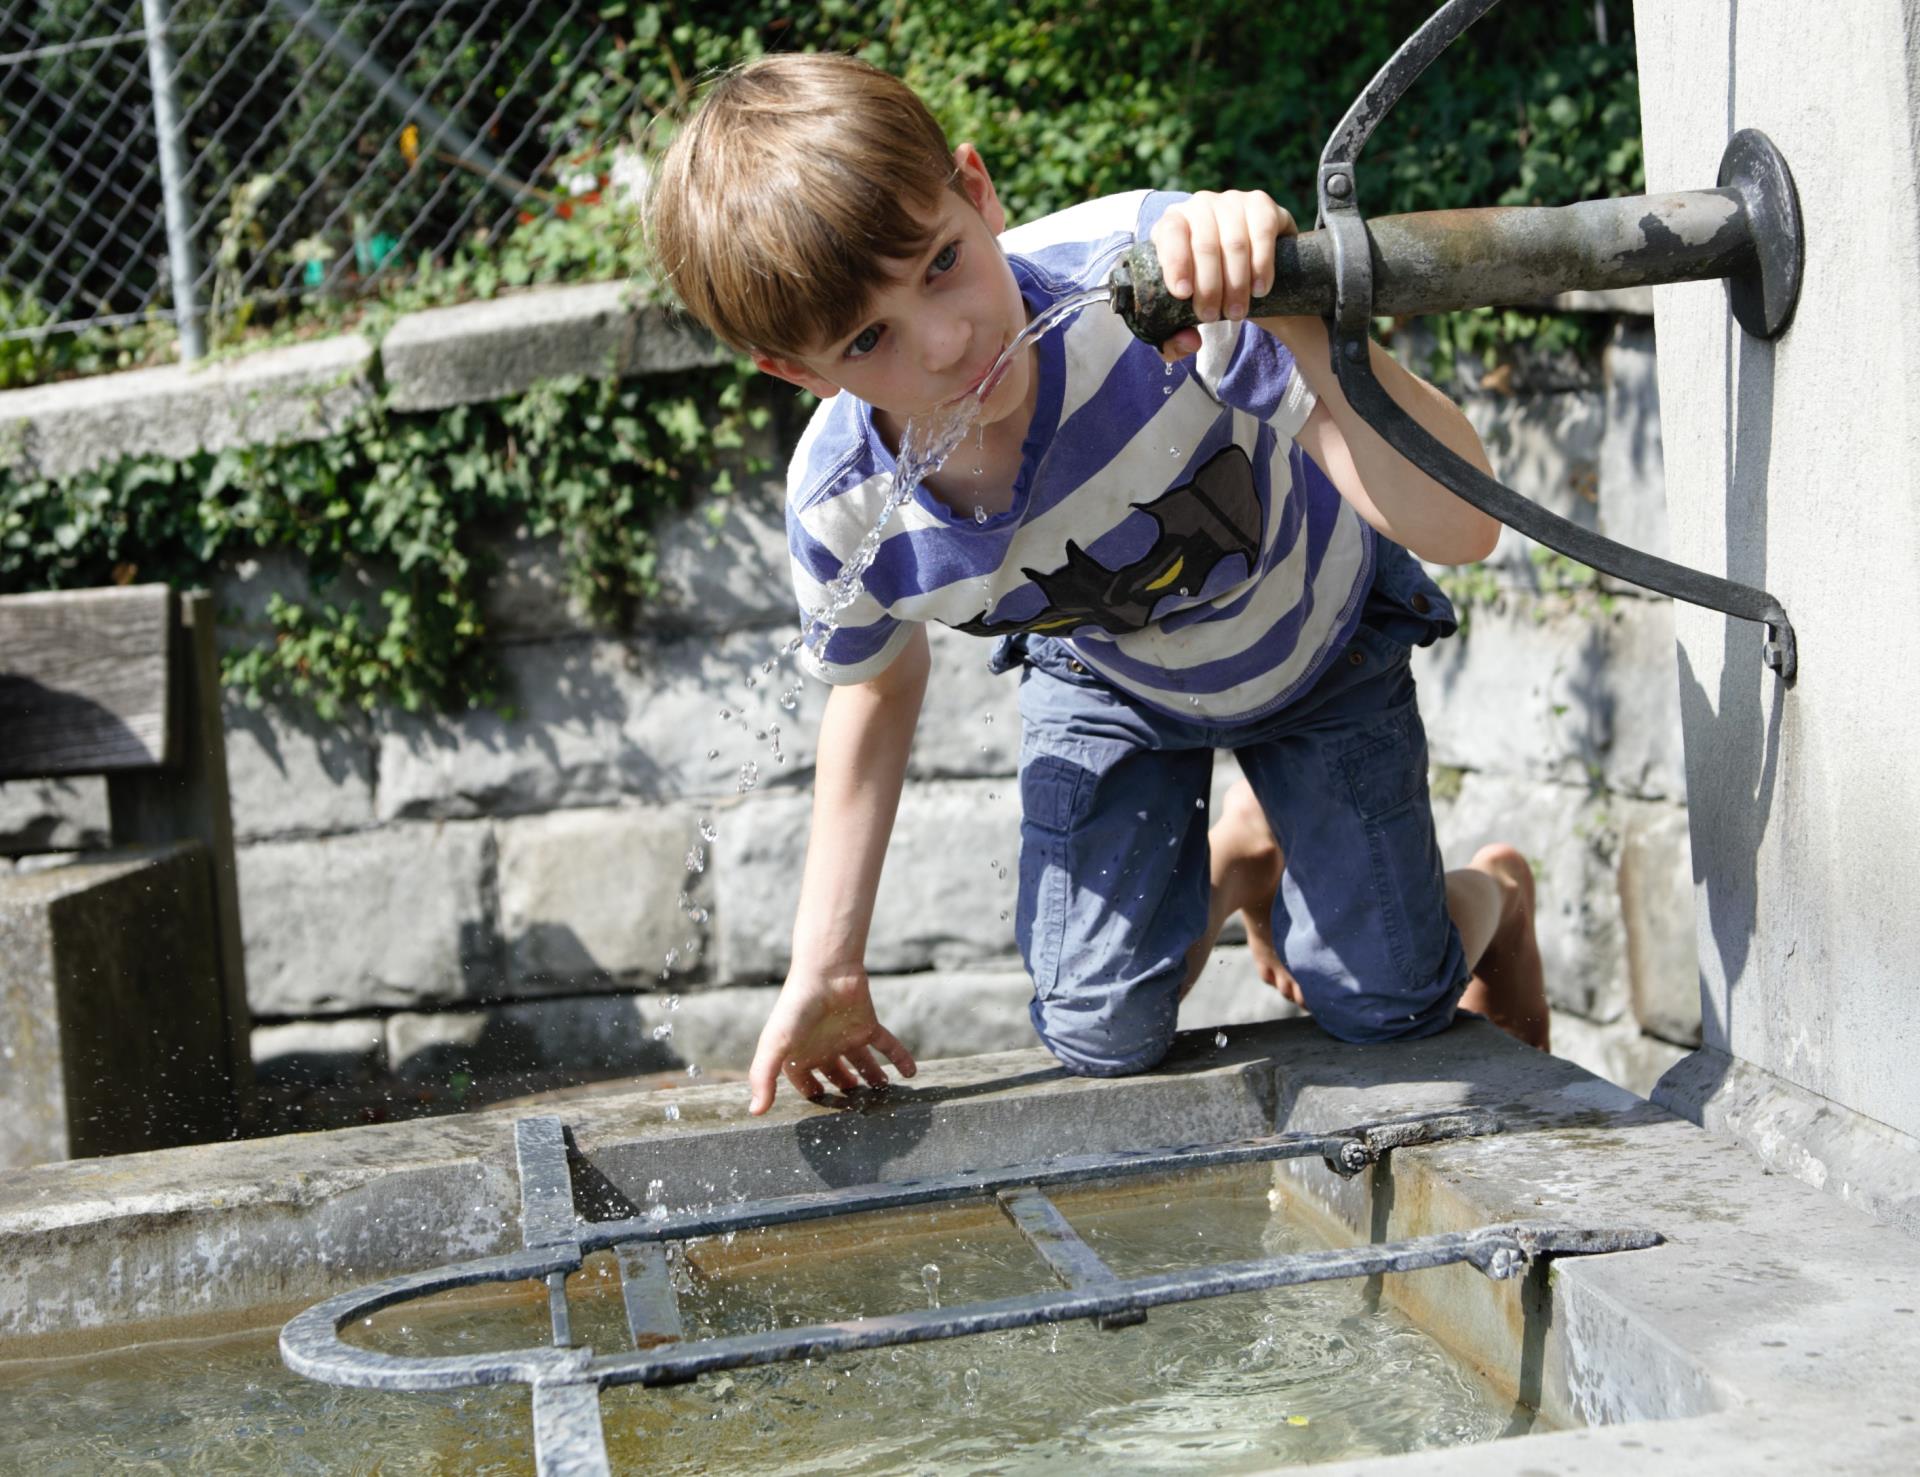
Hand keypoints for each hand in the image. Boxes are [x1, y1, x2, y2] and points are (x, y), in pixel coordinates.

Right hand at [747, 965, 916, 1114]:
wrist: (825, 971)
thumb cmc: (795, 1008)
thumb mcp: (774, 1044)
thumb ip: (763, 1078)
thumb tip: (754, 1112)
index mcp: (801, 1053)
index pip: (806, 1082)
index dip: (813, 1096)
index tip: (823, 1113)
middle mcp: (825, 1046)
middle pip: (837, 1075)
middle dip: (846, 1090)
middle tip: (859, 1109)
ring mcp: (847, 1036)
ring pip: (863, 1063)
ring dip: (874, 1077)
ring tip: (884, 1093)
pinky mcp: (868, 1025)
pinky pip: (888, 1045)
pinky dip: (901, 1058)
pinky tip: (912, 1073)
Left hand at [1149, 189, 1296, 359]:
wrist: (1248, 279)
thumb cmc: (1207, 296)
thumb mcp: (1185, 319)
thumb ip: (1174, 340)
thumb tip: (1191, 342)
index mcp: (1171, 225)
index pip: (1169, 234)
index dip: (1175, 263)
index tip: (1183, 295)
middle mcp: (1199, 206)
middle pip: (1204, 243)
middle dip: (1209, 287)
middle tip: (1213, 317)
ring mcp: (1232, 202)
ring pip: (1234, 241)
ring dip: (1236, 283)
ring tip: (1237, 312)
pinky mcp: (1262, 205)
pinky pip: (1263, 231)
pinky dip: (1262, 264)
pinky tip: (1261, 289)